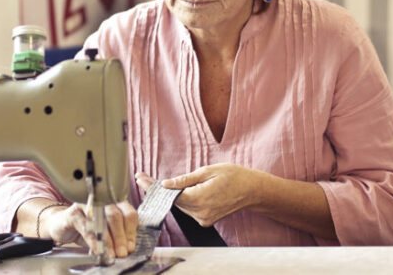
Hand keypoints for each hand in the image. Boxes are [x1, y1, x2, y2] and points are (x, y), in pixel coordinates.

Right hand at [42, 201, 137, 258]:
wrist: (62, 226)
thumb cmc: (87, 228)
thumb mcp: (106, 233)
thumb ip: (117, 237)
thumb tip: (128, 248)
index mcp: (115, 203)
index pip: (128, 214)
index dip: (131, 231)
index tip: (130, 247)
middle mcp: (102, 200)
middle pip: (116, 216)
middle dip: (120, 237)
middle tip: (122, 253)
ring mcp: (87, 204)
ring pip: (102, 220)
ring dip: (108, 240)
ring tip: (111, 254)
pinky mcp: (74, 212)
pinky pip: (86, 226)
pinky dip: (93, 240)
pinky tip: (97, 249)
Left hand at [136, 164, 259, 226]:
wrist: (252, 190)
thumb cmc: (233, 176)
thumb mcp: (207, 171)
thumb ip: (185, 180)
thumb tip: (165, 184)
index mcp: (199, 198)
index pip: (169, 194)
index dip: (153, 186)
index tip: (140, 178)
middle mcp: (200, 213)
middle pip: (172, 201)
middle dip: (159, 190)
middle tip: (143, 177)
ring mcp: (203, 219)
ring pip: (180, 205)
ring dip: (171, 195)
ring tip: (161, 182)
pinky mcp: (206, 220)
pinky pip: (188, 209)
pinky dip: (182, 200)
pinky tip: (178, 190)